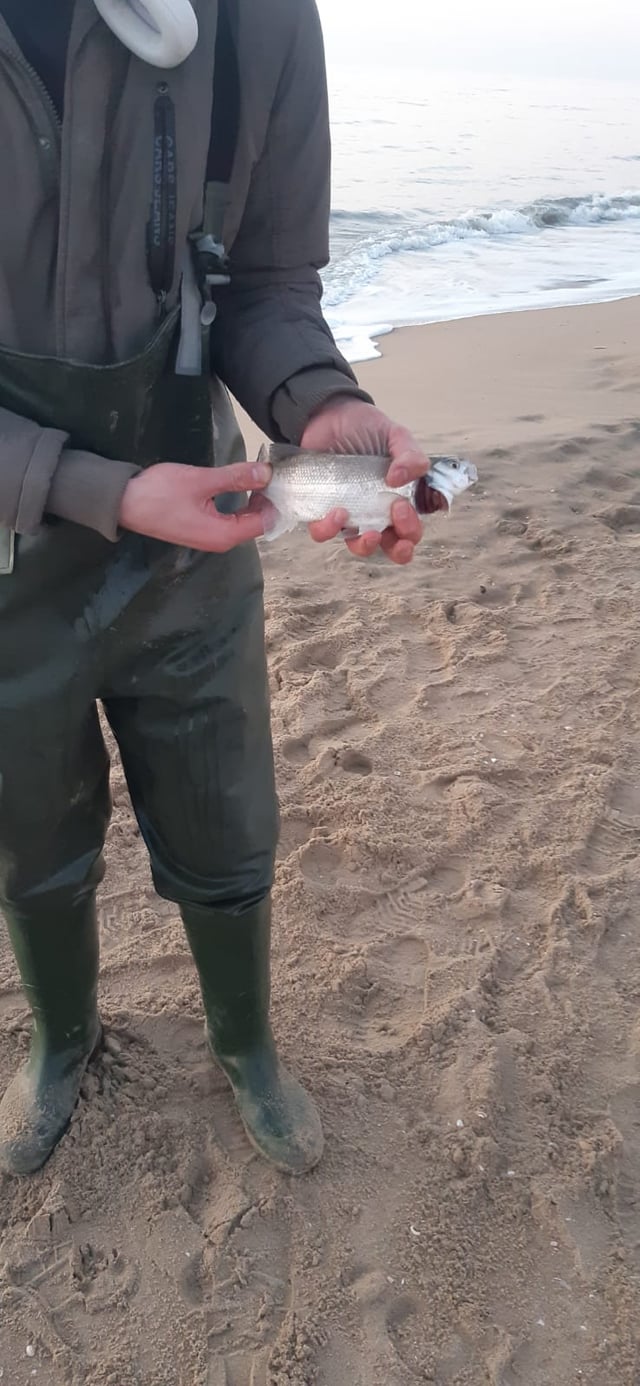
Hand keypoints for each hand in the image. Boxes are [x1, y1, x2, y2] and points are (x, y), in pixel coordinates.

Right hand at [118, 460, 274, 550]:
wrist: (124, 503)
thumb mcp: (201, 481)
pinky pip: (230, 518)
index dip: (277, 501)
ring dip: (254, 500)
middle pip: (256, 523)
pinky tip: (243, 484)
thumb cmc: (160, 492)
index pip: (265, 522)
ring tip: (263, 474)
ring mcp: (210, 537)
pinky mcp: (201, 529)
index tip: (285, 478)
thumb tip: (266, 473)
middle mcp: (220, 541)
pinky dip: (240, 504)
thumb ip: (236, 478)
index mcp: (224, 534)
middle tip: (277, 472)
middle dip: (268, 500)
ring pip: (243, 520)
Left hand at [301, 396, 444, 564]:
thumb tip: (401, 478)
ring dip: (365, 546)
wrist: (329, 414)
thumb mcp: (396, 435)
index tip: (402, 507)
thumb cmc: (367, 428)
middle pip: (390, 547)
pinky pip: (323, 532)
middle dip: (398, 548)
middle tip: (394, 519)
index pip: (410, 530)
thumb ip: (410, 454)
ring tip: (367, 531)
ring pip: (358, 546)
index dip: (410, 531)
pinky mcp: (321, 510)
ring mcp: (349, 514)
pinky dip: (329, 530)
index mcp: (398, 500)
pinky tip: (337, 512)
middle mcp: (375, 513)